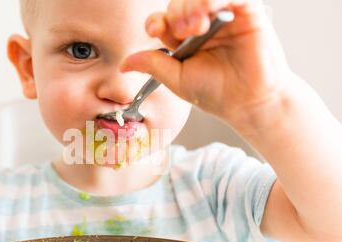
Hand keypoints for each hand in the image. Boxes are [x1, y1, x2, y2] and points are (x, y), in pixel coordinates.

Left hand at [120, 0, 292, 131]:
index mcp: (184, 40)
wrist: (247, 102)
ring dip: (192, 3)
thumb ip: (153, 64)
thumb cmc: (215, 93)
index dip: (156, 21)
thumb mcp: (177, 79)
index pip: (163, 20)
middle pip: (179, 3)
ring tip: (195, 25)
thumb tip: (124, 63)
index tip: (156, 32)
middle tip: (184, 32)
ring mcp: (222, 16)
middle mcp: (202, 25)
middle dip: (176, 13)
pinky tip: (208, 9)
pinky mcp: (246, 10)